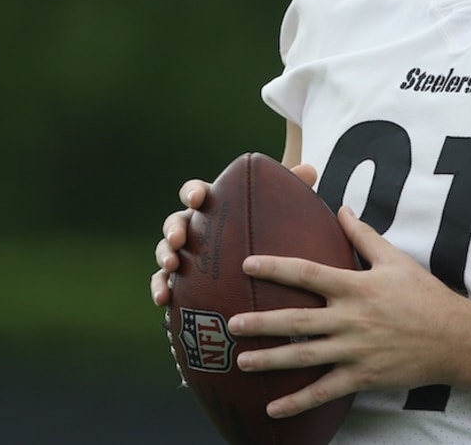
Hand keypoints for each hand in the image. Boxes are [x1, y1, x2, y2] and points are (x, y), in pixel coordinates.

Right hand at [149, 163, 318, 306]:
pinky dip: (159, 287)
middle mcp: (193, 227)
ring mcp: (183, 253)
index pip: (196, 192)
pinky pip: (163, 282)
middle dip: (173, 228)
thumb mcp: (276, 213)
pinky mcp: (179, 280)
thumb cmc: (263, 230)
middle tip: (179, 239)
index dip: (194, 193)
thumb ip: (288, 191)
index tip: (198, 199)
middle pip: (175, 221)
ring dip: (163, 256)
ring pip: (165, 250)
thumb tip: (310, 170)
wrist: (254, 269)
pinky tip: (163, 300)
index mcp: (211, 206)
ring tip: (171, 266)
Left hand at [226, 205, 470, 417]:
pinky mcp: (362, 377)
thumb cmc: (424, 295)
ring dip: (271, 360)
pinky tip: (272, 407)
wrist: (455, 338)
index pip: (307, 274)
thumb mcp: (394, 259)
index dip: (275, 268)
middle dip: (261, 322)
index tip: (247, 265)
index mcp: (355, 286)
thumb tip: (341, 208)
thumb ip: (363, 235)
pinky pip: (324, 391)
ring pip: (304, 357)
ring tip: (241, 361)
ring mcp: (355, 350)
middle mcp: (350, 319)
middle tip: (232, 323)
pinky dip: (297, 401)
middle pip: (297, 320)